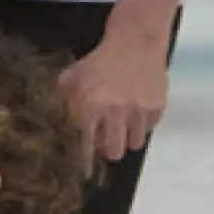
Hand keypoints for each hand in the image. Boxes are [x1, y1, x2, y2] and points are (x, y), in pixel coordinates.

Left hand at [60, 21, 170, 162]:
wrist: (135, 40)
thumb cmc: (100, 60)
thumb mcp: (74, 76)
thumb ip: (64, 100)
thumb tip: (57, 123)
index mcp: (90, 105)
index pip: (86, 144)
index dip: (85, 161)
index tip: (85, 173)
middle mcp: (115, 111)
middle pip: (113, 152)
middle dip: (109, 149)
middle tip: (107, 140)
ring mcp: (138, 110)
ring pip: (134, 144)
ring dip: (127, 137)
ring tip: (123, 123)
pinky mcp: (157, 107)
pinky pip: (149, 129)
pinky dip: (142, 124)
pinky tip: (137, 110)